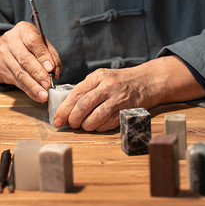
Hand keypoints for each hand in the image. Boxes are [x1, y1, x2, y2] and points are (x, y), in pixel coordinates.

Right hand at [0, 21, 60, 101]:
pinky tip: (37, 96)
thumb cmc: (33, 46)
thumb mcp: (44, 44)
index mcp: (23, 29)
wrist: (10, 47)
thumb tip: (54, 72)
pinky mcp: (2, 69)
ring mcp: (3, 55)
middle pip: (24, 59)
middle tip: (48, 85)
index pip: (32, 42)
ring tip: (44, 95)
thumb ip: (52, 56)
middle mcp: (10, 40)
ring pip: (20, 73)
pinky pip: (17, 82)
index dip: (42, 55)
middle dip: (38, 74)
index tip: (51, 68)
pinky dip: (29, 91)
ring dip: (33, 86)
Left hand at [53, 56, 204, 131]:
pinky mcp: (127, 110)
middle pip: (85, 105)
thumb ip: (86, 89)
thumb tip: (66, 107)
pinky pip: (110, 123)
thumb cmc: (119, 81)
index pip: (76, 93)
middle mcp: (108, 86)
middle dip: (74, 118)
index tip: (57, 119)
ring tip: (84, 126)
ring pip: (97, 116)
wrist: (147, 81)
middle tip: (71, 125)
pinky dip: (100, 128)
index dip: (64, 109)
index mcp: (98, 77)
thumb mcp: (102, 78)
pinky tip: (97, 127)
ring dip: (87, 125)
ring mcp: (119, 98)